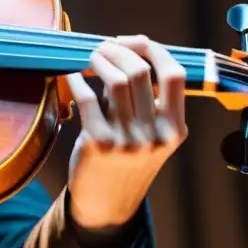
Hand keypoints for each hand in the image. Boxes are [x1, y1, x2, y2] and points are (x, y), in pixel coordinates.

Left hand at [65, 35, 187, 230]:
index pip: (174, 76)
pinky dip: (78, 78)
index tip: (139, 42)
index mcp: (175, 130)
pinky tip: (72, 73)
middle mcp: (155, 135)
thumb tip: (132, 47)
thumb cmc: (127, 161)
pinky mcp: (98, 143)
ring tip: (92, 56)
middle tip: (106, 46)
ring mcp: (127, 140)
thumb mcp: (151, 136)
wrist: (107, 205)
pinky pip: (88, 97)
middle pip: (141, 72)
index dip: (156, 51)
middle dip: (121, 49)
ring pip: (116, 80)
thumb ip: (147, 100)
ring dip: (101, 59)